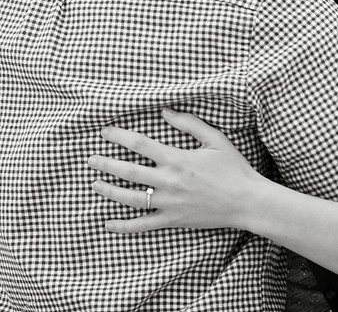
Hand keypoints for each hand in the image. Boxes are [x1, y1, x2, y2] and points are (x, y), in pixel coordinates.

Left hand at [88, 108, 264, 233]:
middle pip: (128, 172)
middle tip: (90, 159)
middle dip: (106, 164)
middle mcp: (168, 181)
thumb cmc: (233, 168)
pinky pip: (143, 225)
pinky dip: (124, 226)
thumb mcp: (214, 139)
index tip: (105, 132)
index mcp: (176, 159)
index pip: (139, 144)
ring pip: (131, 198)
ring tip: (94, 184)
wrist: (247, 201)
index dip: (119, 136)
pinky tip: (108, 224)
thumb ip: (189, 123)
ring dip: (110, 191)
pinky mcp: (173, 220)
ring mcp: (169, 203)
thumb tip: (165, 112)